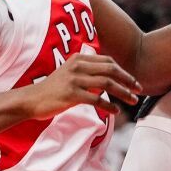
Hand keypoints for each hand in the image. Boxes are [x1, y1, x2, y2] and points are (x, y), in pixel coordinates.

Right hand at [25, 52, 139, 119]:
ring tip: (133, 100)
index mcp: (79, 59)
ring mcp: (74, 79)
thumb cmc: (52, 89)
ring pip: (107, 84)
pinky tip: (116, 111)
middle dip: (128, 80)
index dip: (123, 71)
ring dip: (123, 93)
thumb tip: (109, 80)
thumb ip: (87, 72)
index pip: (108, 61)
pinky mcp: (71, 94)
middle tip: (139, 89)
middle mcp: (78, 66)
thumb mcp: (69, 73)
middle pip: (111, 70)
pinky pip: (96, 99)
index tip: (133, 81)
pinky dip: (109, 105)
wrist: (31, 100)